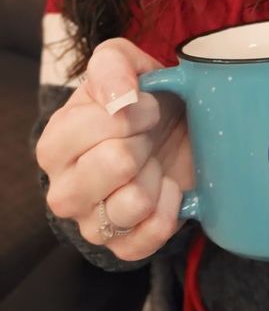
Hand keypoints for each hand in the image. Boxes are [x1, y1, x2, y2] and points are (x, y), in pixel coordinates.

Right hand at [36, 38, 193, 260]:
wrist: (173, 134)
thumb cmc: (141, 100)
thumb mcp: (123, 63)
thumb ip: (112, 65)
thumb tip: (118, 96)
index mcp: (54, 145)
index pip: (96, 126)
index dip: (135, 110)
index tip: (145, 106)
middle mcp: (63, 191)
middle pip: (116, 163)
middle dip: (145, 140)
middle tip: (147, 135)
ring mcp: (92, 225)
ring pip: (135, 202)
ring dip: (157, 174)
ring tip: (153, 163)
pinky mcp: (124, 248)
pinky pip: (154, 233)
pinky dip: (172, 206)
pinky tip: (166, 188)